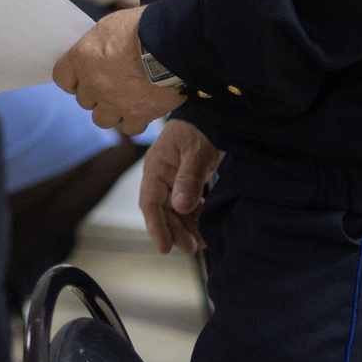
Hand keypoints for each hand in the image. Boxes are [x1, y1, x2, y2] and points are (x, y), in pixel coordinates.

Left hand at [53, 5, 179, 133]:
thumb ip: (97, 46)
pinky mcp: (139, 115)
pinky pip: (129, 128)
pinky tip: (142, 109)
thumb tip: (94, 55)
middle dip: (95, 93)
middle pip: (83, 100)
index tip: (81, 77)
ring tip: (125, 99)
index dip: (71, 78)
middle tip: (111, 83)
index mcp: (82, 59)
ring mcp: (115, 103)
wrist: (174, 42)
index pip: (61, 78)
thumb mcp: (110, 26)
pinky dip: (134, 121)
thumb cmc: (143, 26)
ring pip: (102, 119)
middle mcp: (94, 85)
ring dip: (111, 111)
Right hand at [137, 117, 222, 254]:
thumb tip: (181, 208)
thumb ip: (188, 180)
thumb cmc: (200, 128)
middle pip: (163, 211)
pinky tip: (205, 228)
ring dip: (186, 227)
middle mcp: (161, 176)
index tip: (164, 248)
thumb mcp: (195, 153)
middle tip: (190, 248)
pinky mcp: (187, 180)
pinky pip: (187, 204)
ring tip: (200, 244)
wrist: (211, 112)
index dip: (156, 227)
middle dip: (175, 231)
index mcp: (156, 168)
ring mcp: (173, 179)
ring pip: (175, 211)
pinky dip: (195, 217)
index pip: (150, 203)